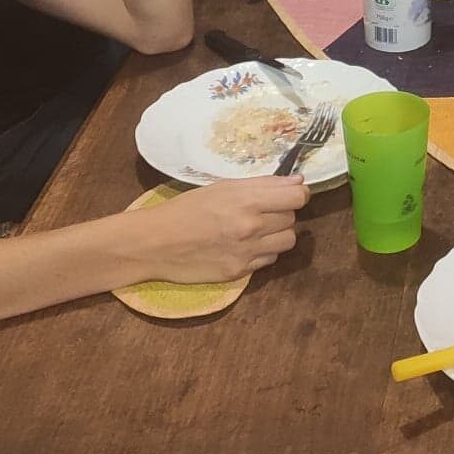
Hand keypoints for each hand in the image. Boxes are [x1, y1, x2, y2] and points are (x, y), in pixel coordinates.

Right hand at [134, 175, 307, 282]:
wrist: (156, 243)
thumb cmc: (187, 208)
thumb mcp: (224, 187)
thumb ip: (263, 184)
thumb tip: (298, 181)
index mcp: (248, 200)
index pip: (298, 196)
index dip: (298, 193)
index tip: (292, 194)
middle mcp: (252, 227)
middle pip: (292, 217)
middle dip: (282, 212)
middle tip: (263, 211)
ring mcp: (247, 252)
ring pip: (287, 241)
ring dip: (278, 234)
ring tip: (258, 230)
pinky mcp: (239, 272)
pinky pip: (270, 259)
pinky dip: (264, 252)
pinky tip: (246, 246)